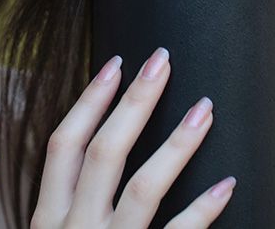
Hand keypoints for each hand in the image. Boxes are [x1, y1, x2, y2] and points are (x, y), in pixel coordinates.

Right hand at [30, 48, 235, 228]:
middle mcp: (75, 226)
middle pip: (104, 153)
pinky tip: (226, 183)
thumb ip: (67, 203)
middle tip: (161, 62)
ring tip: (204, 109)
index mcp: (48, 215)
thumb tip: (94, 149)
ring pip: (143, 188)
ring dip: (177, 144)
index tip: (115, 65)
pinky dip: (203, 209)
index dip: (89, 102)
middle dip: (134, 102)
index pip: (64, 145)